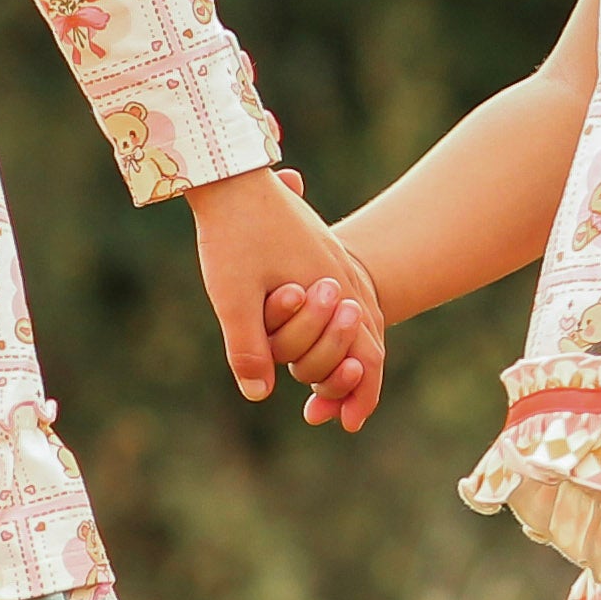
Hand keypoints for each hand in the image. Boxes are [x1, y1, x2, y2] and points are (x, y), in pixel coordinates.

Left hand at [186, 164, 385, 430]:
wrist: (230, 175)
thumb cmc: (231, 235)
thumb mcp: (232, 296)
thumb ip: (247, 346)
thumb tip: (260, 394)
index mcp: (332, 288)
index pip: (366, 355)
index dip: (359, 394)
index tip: (349, 424)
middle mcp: (346, 275)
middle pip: (370, 341)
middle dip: (352, 381)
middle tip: (330, 413)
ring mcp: (338, 260)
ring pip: (363, 318)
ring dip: (348, 354)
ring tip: (326, 386)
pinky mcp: (322, 250)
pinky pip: (349, 296)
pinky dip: (342, 325)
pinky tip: (323, 336)